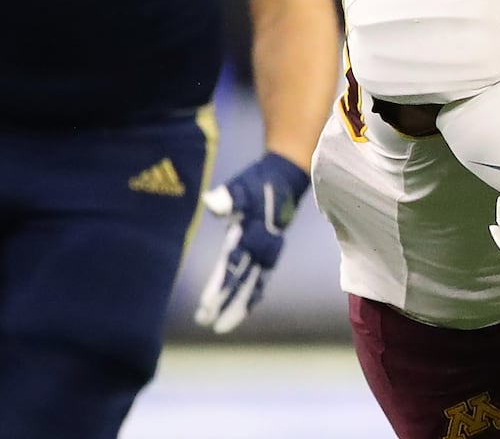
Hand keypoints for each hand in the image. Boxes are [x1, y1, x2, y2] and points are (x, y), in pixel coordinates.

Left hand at [193, 151, 309, 333]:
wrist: (287, 179)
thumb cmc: (259, 182)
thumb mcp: (244, 185)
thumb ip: (230, 197)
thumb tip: (213, 203)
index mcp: (253, 233)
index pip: (234, 264)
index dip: (221, 285)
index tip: (206, 304)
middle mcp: (262, 247)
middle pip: (243, 280)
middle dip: (225, 303)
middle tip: (206, 322)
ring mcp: (268, 251)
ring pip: (253, 285)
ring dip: (238, 305)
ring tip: (220, 327)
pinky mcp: (269, 253)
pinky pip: (261, 279)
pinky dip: (252, 296)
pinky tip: (242, 310)